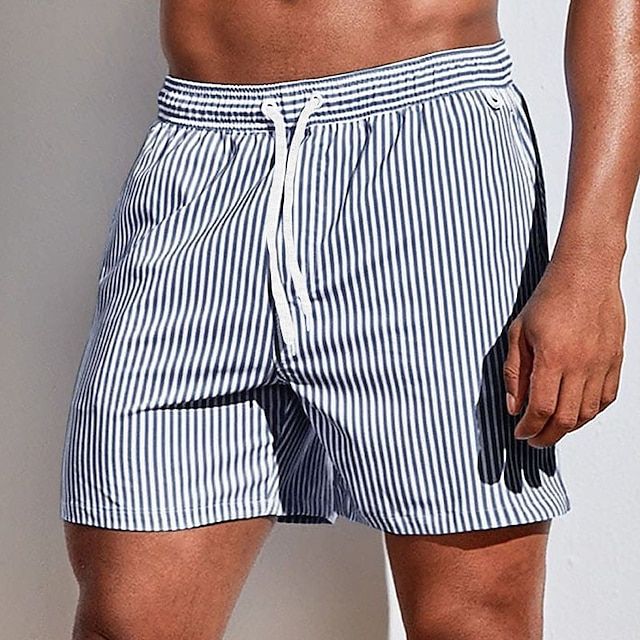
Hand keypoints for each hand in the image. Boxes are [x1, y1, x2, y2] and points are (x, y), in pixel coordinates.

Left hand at [503, 259, 624, 447]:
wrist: (586, 275)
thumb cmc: (548, 299)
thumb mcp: (518, 333)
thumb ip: (514, 372)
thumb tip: (513, 407)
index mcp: (552, 357)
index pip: (540, 408)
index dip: (528, 428)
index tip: (520, 433)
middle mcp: (580, 365)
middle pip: (565, 419)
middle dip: (546, 436)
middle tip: (534, 439)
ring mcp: (602, 364)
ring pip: (588, 413)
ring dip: (568, 427)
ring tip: (552, 428)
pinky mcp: (616, 360)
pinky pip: (606, 398)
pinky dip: (591, 412)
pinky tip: (576, 412)